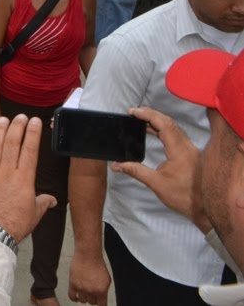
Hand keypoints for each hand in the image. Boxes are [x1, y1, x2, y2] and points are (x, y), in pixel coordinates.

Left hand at [0, 115, 56, 242]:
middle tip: (20, 116)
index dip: (32, 134)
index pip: (30, 150)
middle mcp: (6, 172)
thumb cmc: (14, 225)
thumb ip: (42, 203)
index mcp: (23, 179)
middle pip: (12, 144)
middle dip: (16, 127)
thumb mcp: (34, 215)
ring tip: (2, 119)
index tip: (35, 121)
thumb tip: (51, 199)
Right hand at [69, 252, 110, 304]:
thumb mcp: (107, 279)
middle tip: (92, 293)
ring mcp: (81, 288)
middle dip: (92, 298)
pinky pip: (72, 297)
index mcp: (102, 291)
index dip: (100, 303)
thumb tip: (101, 298)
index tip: (99, 302)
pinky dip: (74, 298)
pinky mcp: (73, 284)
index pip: (101, 305)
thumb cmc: (98, 265)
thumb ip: (104, 290)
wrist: (88, 255)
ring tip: (84, 292)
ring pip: (82, 300)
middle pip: (91, 302)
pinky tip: (76, 296)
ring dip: (84, 297)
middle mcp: (91, 291)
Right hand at [110, 106, 208, 231]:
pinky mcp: (190, 153)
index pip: (164, 125)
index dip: (148, 115)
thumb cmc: (183, 196)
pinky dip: (163, 129)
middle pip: (169, 122)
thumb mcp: (156, 183)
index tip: (133, 112)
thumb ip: (135, 171)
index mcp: (180, 150)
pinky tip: (153, 132)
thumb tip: (116, 165)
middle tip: (134, 113)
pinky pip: (176, 135)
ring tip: (140, 120)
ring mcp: (190, 149)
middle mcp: (187, 146)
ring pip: (174, 127)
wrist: (205, 208)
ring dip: (157, 121)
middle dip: (151, 114)